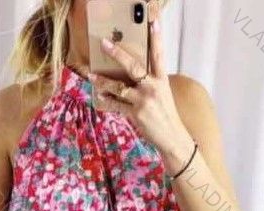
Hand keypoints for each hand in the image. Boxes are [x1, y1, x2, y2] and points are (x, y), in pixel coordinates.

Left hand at [88, 9, 192, 159]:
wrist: (172, 137)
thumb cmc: (165, 114)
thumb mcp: (163, 93)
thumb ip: (150, 81)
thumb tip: (134, 73)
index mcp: (162, 79)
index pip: (159, 54)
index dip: (157, 36)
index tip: (154, 19)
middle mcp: (153, 87)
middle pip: (134, 66)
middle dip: (117, 54)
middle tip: (104, 43)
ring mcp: (143, 101)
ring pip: (119, 87)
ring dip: (103, 81)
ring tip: (91, 75)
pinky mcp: (136, 114)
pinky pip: (116, 105)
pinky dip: (106, 102)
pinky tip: (99, 98)